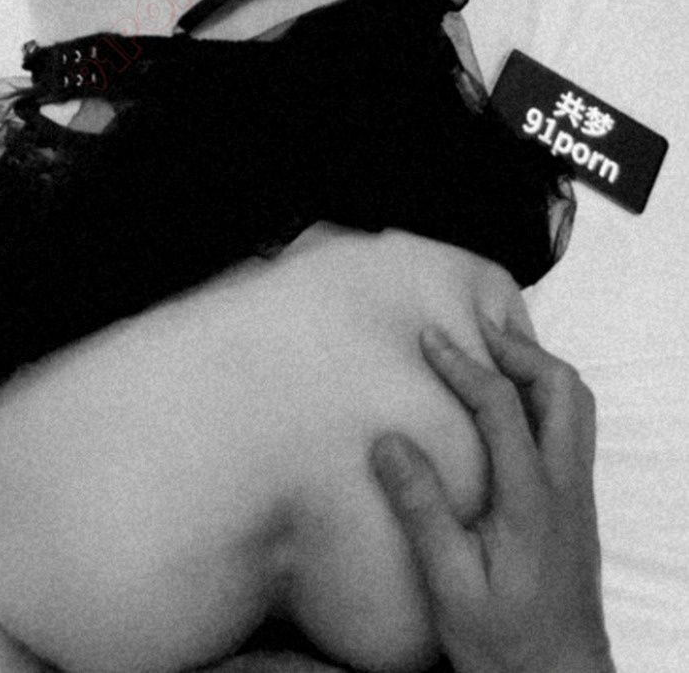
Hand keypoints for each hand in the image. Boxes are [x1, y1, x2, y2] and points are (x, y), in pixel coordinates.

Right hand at [369, 323, 614, 672]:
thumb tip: (389, 441)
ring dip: (538, 365)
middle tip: (475, 325)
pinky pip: (573, 424)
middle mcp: (565, 483)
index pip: (502, 406)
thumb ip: (422, 510)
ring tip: (497, 346)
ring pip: (576, 403)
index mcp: (532, 497)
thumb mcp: (450, 584)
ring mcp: (577, 491)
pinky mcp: (576, 502)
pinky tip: (514, 399)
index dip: (464, 365)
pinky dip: (546, 391)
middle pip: (560, 387)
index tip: (430, 337)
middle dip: (517, 347)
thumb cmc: (504, 642)